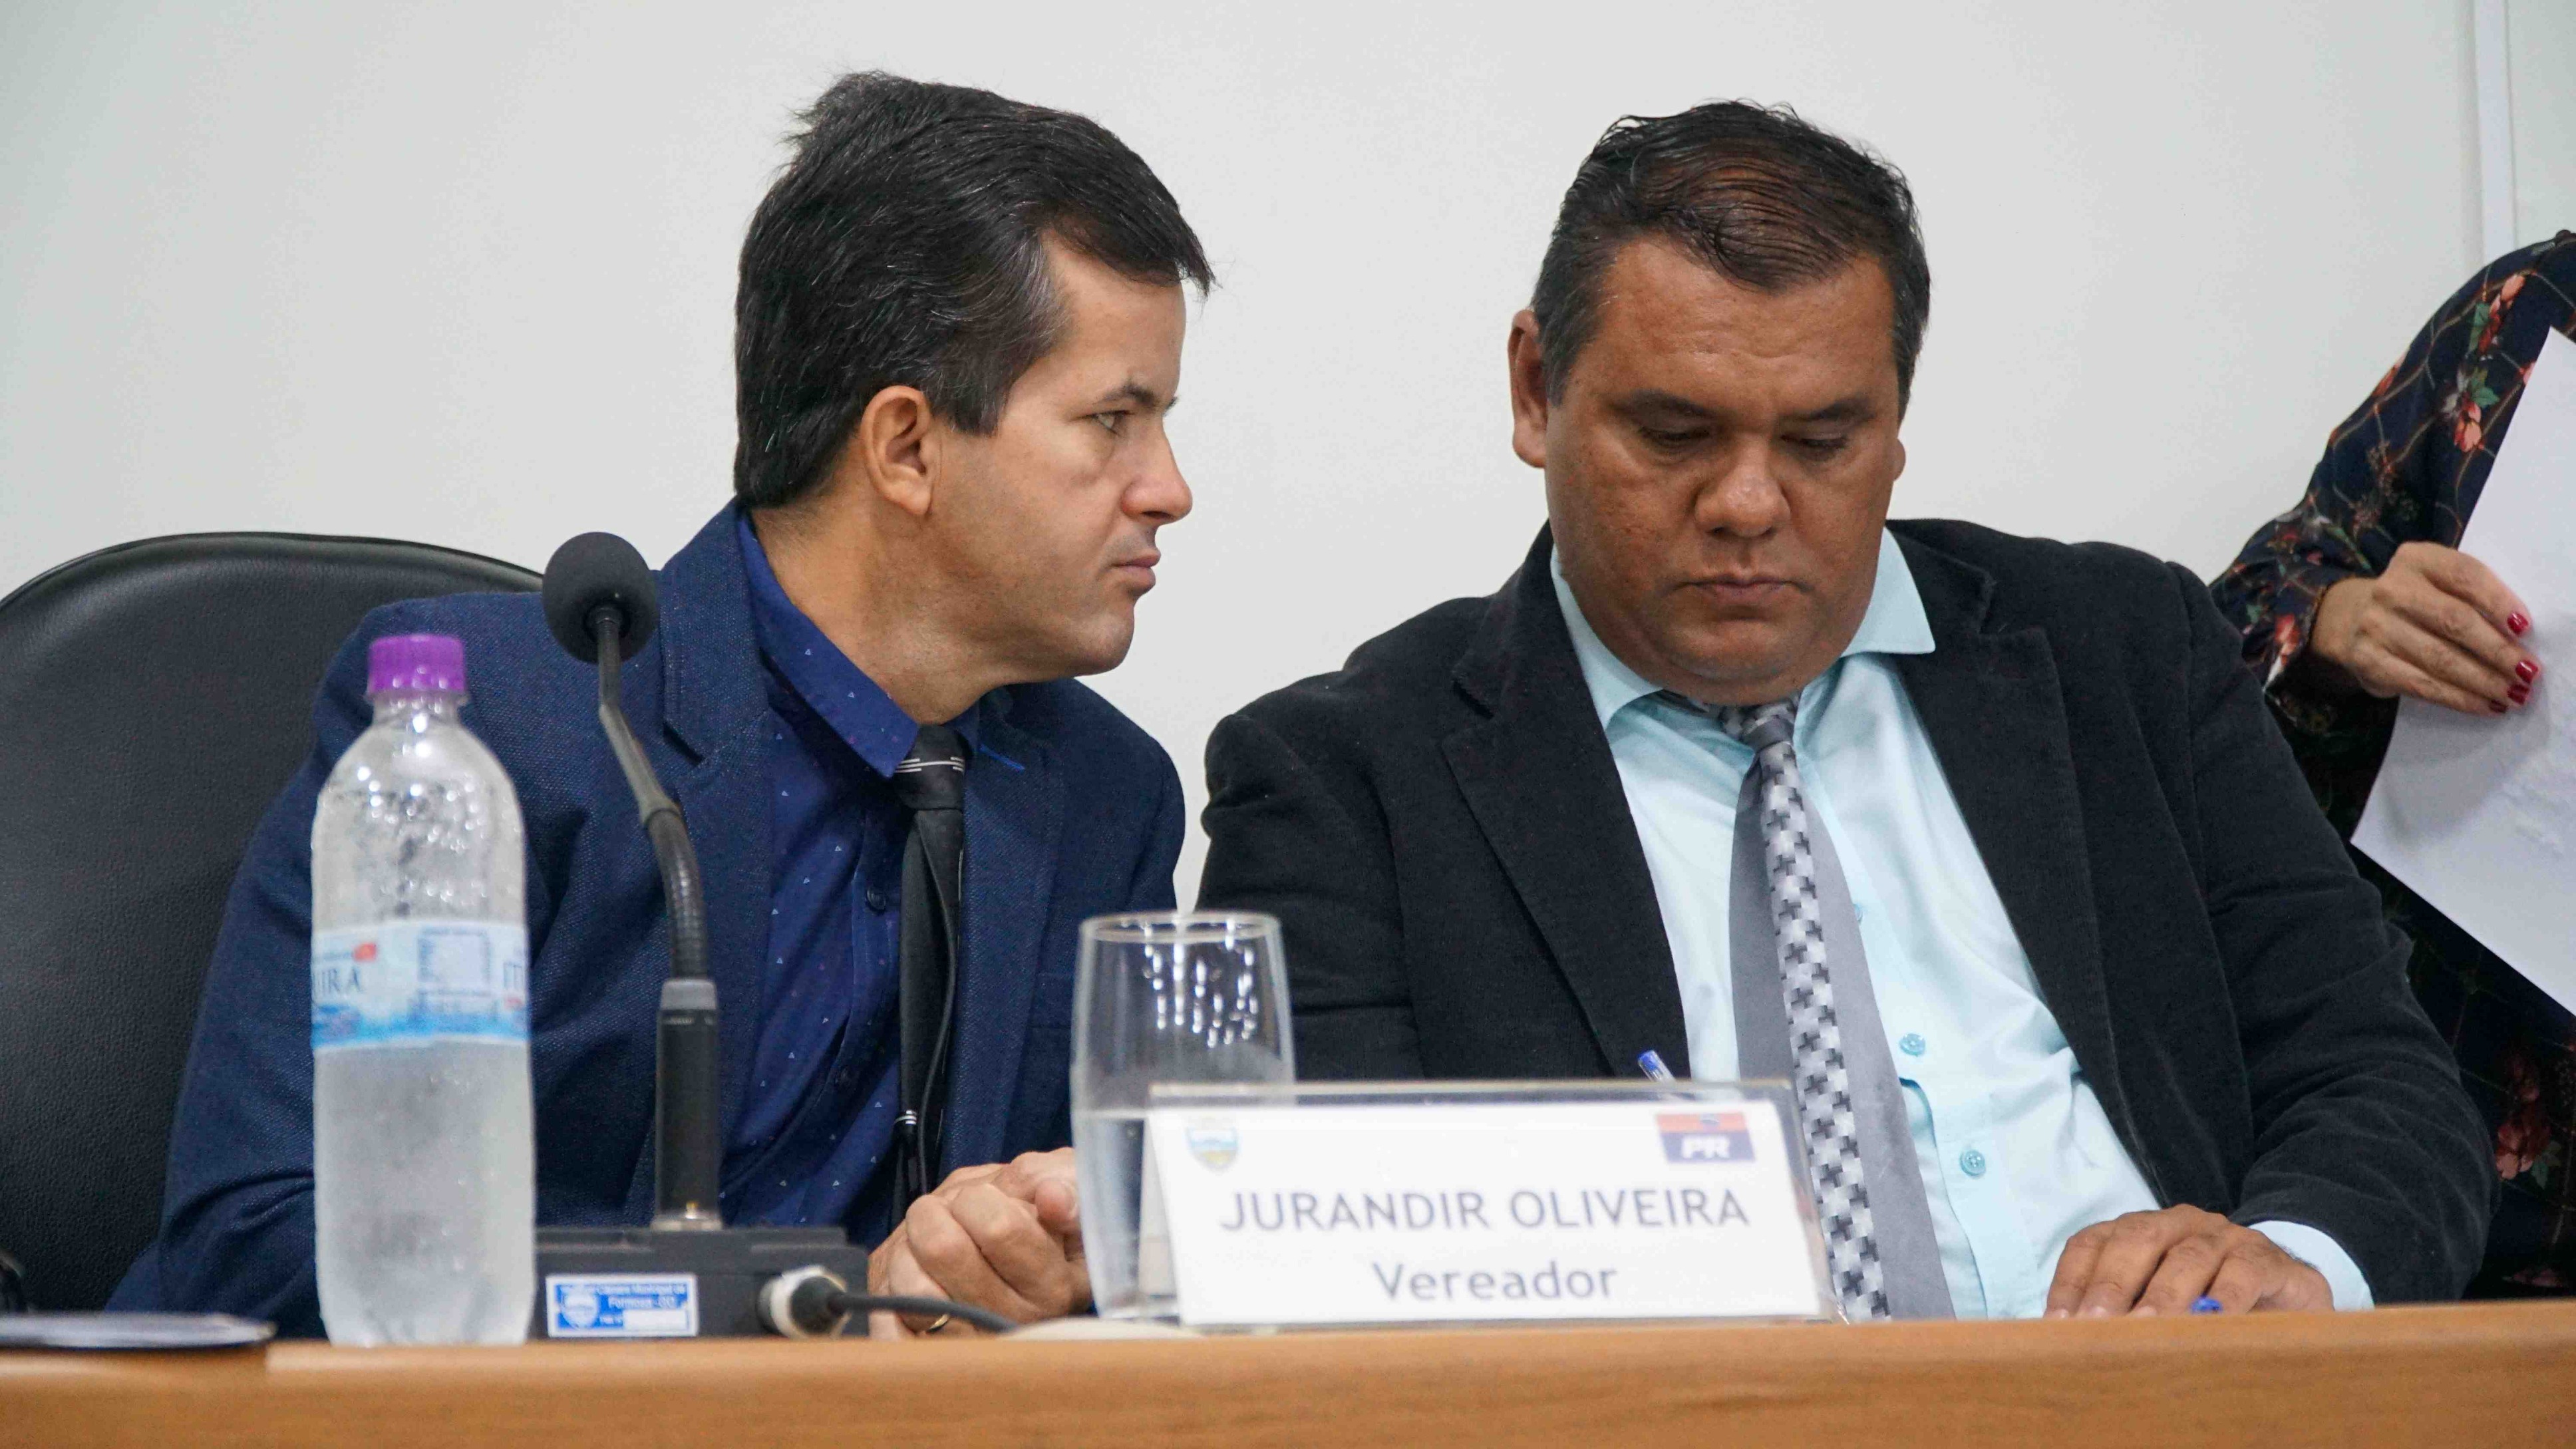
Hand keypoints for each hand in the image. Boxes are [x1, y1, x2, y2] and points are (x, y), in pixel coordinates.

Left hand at [866, 1147, 1087, 1337]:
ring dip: (906, 1248)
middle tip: (945, 1211)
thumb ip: (1064, 1185)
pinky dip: (888, 1290)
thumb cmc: (1040, 1217)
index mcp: (1053, 1286)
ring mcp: (966, 1344)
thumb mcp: (1065, 1189)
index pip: (1000, 1228)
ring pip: (910, 1288)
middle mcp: (1011, 1324)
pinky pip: (888, 1329)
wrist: (1007, 1249)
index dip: (979, 1198)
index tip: (986, 1196)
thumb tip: (1053, 1199)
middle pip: (943, 1249)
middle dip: (933, 1212)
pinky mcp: (923, 1353)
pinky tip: (908, 1275)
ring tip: (926, 1244)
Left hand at [2044, 1205, 2331, 1316]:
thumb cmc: (2206, 1303)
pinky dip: (2224, 1301)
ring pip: (2187, 1258)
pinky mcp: (2266, 1259)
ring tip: (2145, 1331)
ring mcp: (2224, 1237)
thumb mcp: (2157, 1306)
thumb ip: (2120, 1314)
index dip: (2071, 1281)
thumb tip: (2068, 1344)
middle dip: (2111, 1285)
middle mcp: (2177, 1224)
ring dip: (2164, 1297)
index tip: (2056, 1322)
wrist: (2288, 1295)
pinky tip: (2208, 1327)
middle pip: (2135, 1242)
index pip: (2091, 1244)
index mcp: (2139, 1230)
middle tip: (2095, 1327)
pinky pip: (2243, 1274)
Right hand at [2307, 543, 2537, 714]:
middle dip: (2498, 651)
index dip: (2498, 601)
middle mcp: (2391, 589)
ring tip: (2514, 693)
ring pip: (2441, 659)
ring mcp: (2376, 626)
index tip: (2525, 628)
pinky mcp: (2369, 662)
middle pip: (2455, 621)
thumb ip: (2471, 597)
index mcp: (2416, 560)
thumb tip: (2519, 638)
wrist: (2349, 618)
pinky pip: (2422, 685)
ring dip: (2485, 681)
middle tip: (2528, 672)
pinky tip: (2486, 705)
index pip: (2465, 575)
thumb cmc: (2414, 601)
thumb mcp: (2437, 582)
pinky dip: (2460, 698)